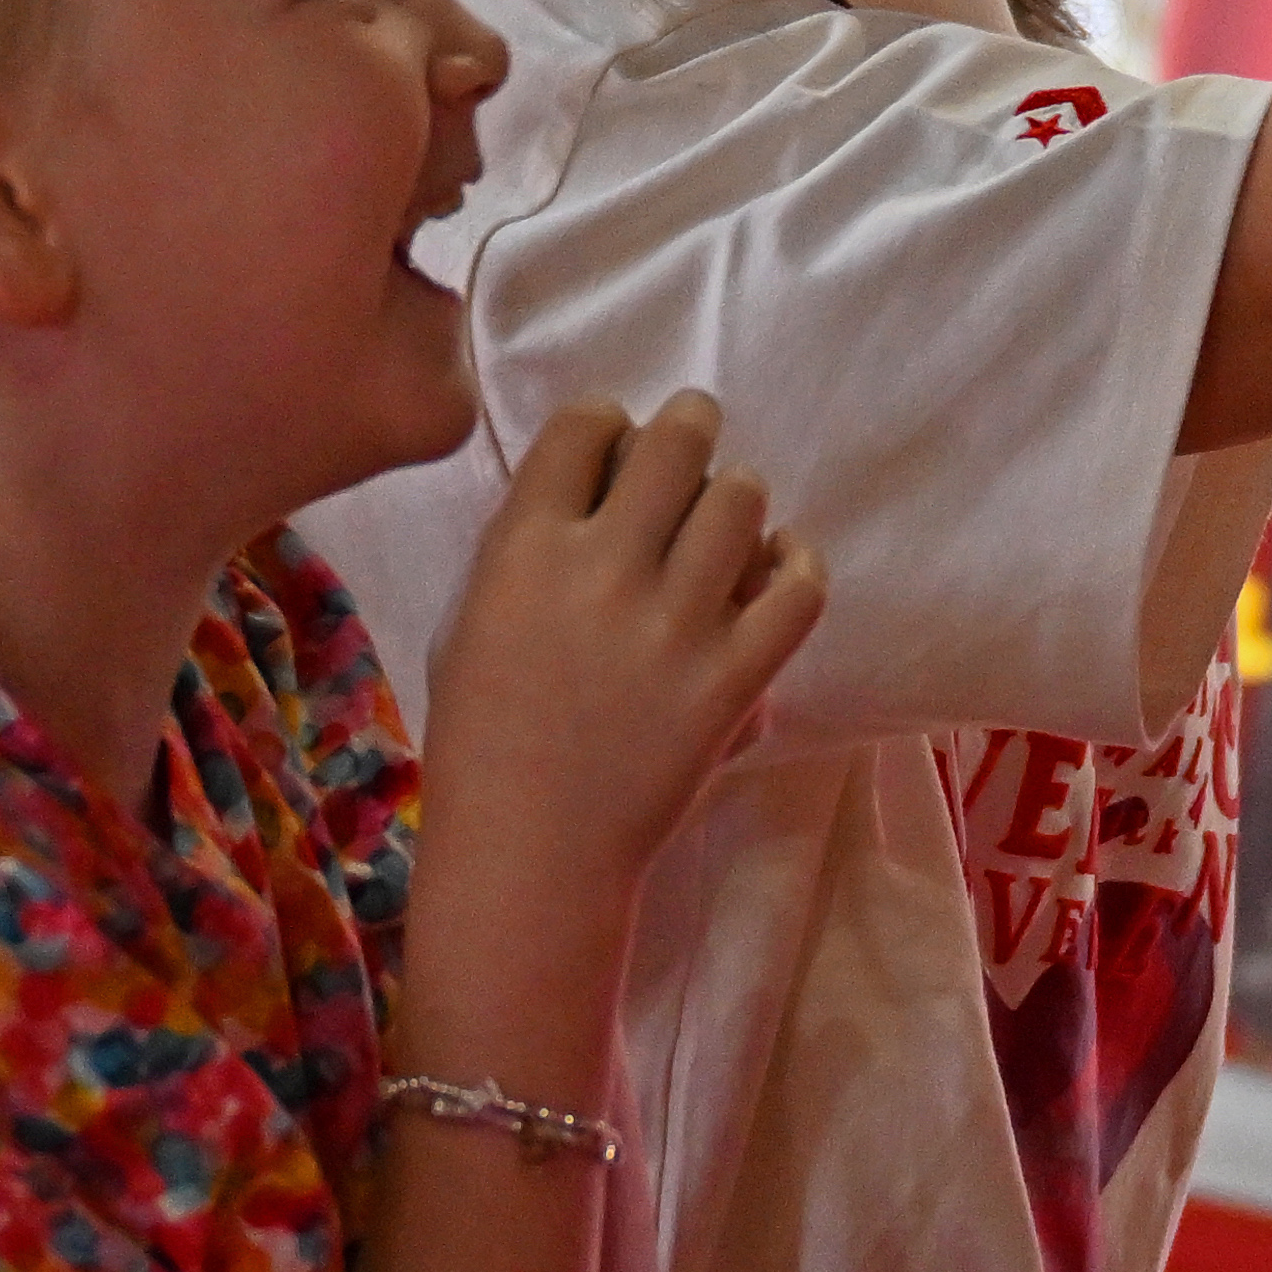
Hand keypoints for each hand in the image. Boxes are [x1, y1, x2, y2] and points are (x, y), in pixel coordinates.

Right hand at [420, 392, 823, 899]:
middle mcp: (604, 569)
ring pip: (742, 497)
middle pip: (677, 442)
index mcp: (524, 547)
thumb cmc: (483, 736)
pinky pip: (799, 588)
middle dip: (689, 428)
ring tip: (726, 524)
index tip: (617, 452)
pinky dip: (796, 565)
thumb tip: (600, 485)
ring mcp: (676, 623)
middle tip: (692, 447)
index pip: (586, 423)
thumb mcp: (472, 617)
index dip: (609, 425)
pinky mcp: (734, 677)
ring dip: (737, 497)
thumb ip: (528, 544)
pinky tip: (777, 571)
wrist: (531, 848)